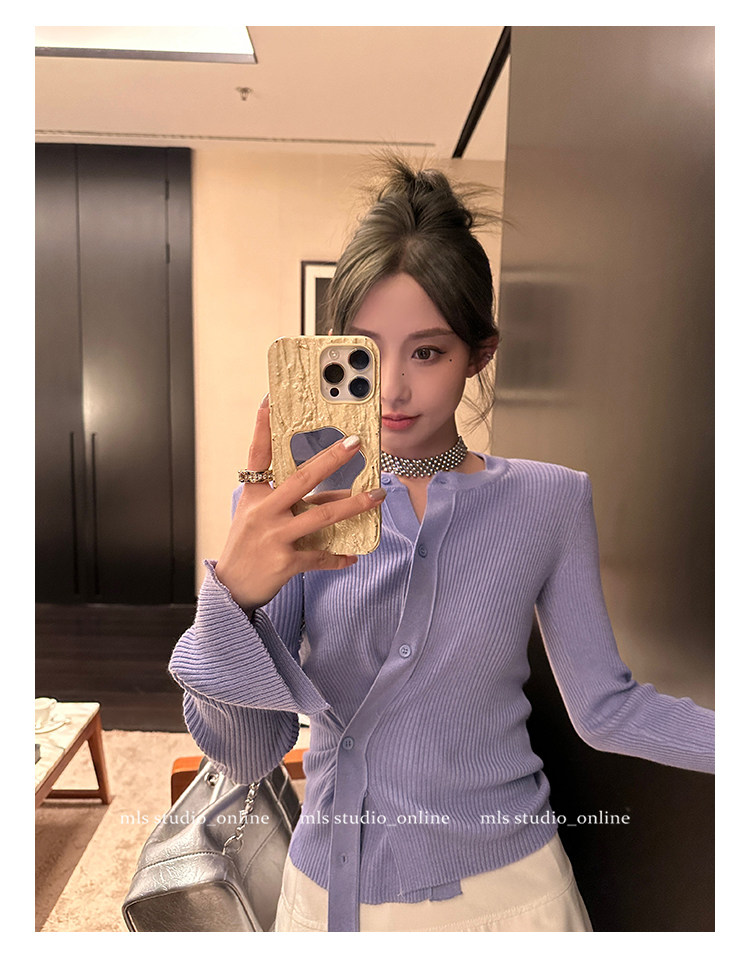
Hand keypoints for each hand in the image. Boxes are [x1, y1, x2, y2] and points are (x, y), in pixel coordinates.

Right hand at [214, 395, 384, 610]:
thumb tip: (335, 493)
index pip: (258, 454)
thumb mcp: (258, 515)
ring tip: (377, 496)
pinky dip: (338, 557)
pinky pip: (320, 556)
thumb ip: (290, 501)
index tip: (269, 399)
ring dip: (353, 505)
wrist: (232, 587)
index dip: (262, 427)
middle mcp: (263, 512)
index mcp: (254, 495)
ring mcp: (274, 536)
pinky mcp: (285, 562)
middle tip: (355, 443)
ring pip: (321, 516)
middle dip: (332, 459)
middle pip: (303, 479)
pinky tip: (353, 556)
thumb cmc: (248, 545)